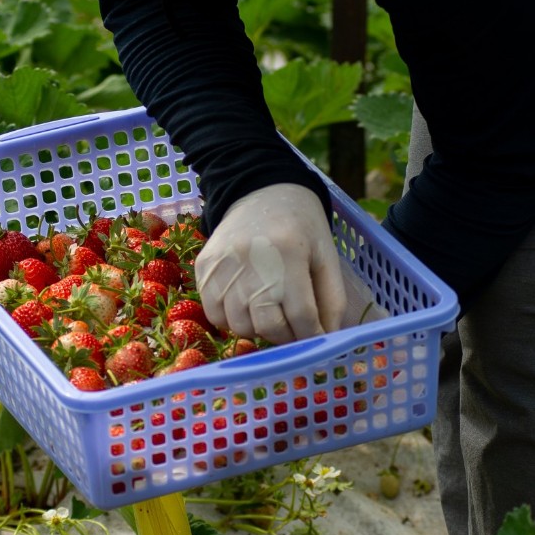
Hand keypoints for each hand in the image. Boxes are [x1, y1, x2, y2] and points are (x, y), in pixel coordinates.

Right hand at [195, 183, 346, 343]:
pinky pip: (214, 314)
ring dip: (258, 329)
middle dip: (286, 337)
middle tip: (292, 328)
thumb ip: (332, 302)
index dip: (313, 336)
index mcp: (289, 254)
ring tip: (268, 313)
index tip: (316, 338)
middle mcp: (251, 259)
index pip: (302, 316)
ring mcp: (222, 264)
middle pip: (268, 326)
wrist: (262, 192)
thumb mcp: (326, 258)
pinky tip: (244, 305)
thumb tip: (327, 341)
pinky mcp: (203, 267)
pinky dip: (230, 320)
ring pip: (239, 326)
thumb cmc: (301, 228)